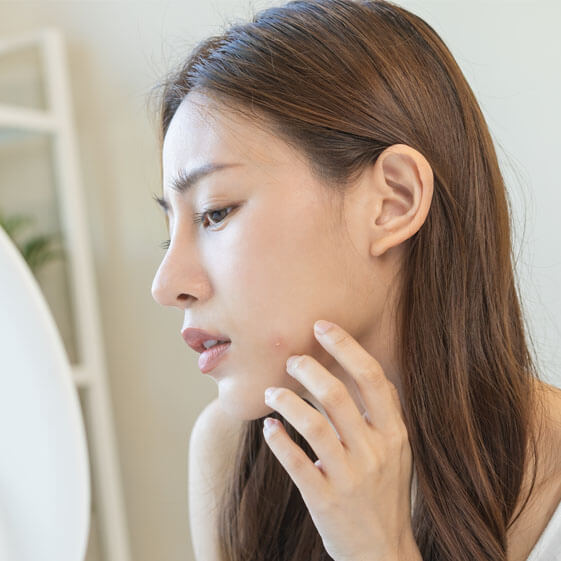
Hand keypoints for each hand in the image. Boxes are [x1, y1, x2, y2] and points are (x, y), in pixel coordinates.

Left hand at [262, 320, 419, 560]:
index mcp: (394, 433)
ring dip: (285, 401)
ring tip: (272, 393)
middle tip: (290, 360)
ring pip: (311, 424)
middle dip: (308, 369)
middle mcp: (375, 451)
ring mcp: (349, 477)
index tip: (321, 326)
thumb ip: (381, 412)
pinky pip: (294, 461)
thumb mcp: (396, 450)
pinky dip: (277, 439)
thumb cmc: (385, 492)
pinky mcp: (324, 500)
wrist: (383, 552)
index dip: (346, 346)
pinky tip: (268, 427)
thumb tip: (356, 368)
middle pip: (336, 395)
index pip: (372, 377)